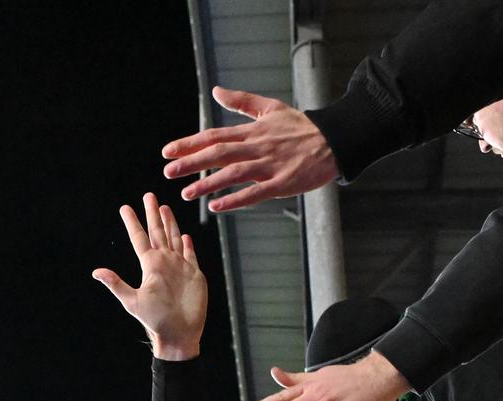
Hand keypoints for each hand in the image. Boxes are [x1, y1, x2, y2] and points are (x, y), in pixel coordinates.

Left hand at [92, 193, 207, 360]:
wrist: (179, 334)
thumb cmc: (155, 320)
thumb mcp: (133, 301)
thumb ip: (116, 284)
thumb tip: (95, 272)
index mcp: (150, 265)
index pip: (139, 238)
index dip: (133, 222)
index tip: (125, 208)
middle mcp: (164, 263)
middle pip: (157, 232)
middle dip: (152, 214)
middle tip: (148, 195)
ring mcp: (179, 267)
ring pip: (174, 239)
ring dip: (169, 223)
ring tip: (164, 207)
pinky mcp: (194, 274)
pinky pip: (190, 255)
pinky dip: (187, 244)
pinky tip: (185, 235)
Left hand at [162, 87, 339, 212]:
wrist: (335, 140)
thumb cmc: (302, 126)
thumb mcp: (270, 107)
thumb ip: (241, 101)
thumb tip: (216, 90)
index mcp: (252, 131)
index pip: (214, 136)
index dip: (190, 143)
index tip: (168, 151)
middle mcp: (257, 146)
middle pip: (219, 153)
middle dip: (191, 162)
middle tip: (167, 172)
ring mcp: (270, 165)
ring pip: (233, 173)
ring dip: (208, 183)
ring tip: (187, 193)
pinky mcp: (283, 183)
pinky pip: (255, 193)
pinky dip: (235, 199)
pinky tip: (217, 207)